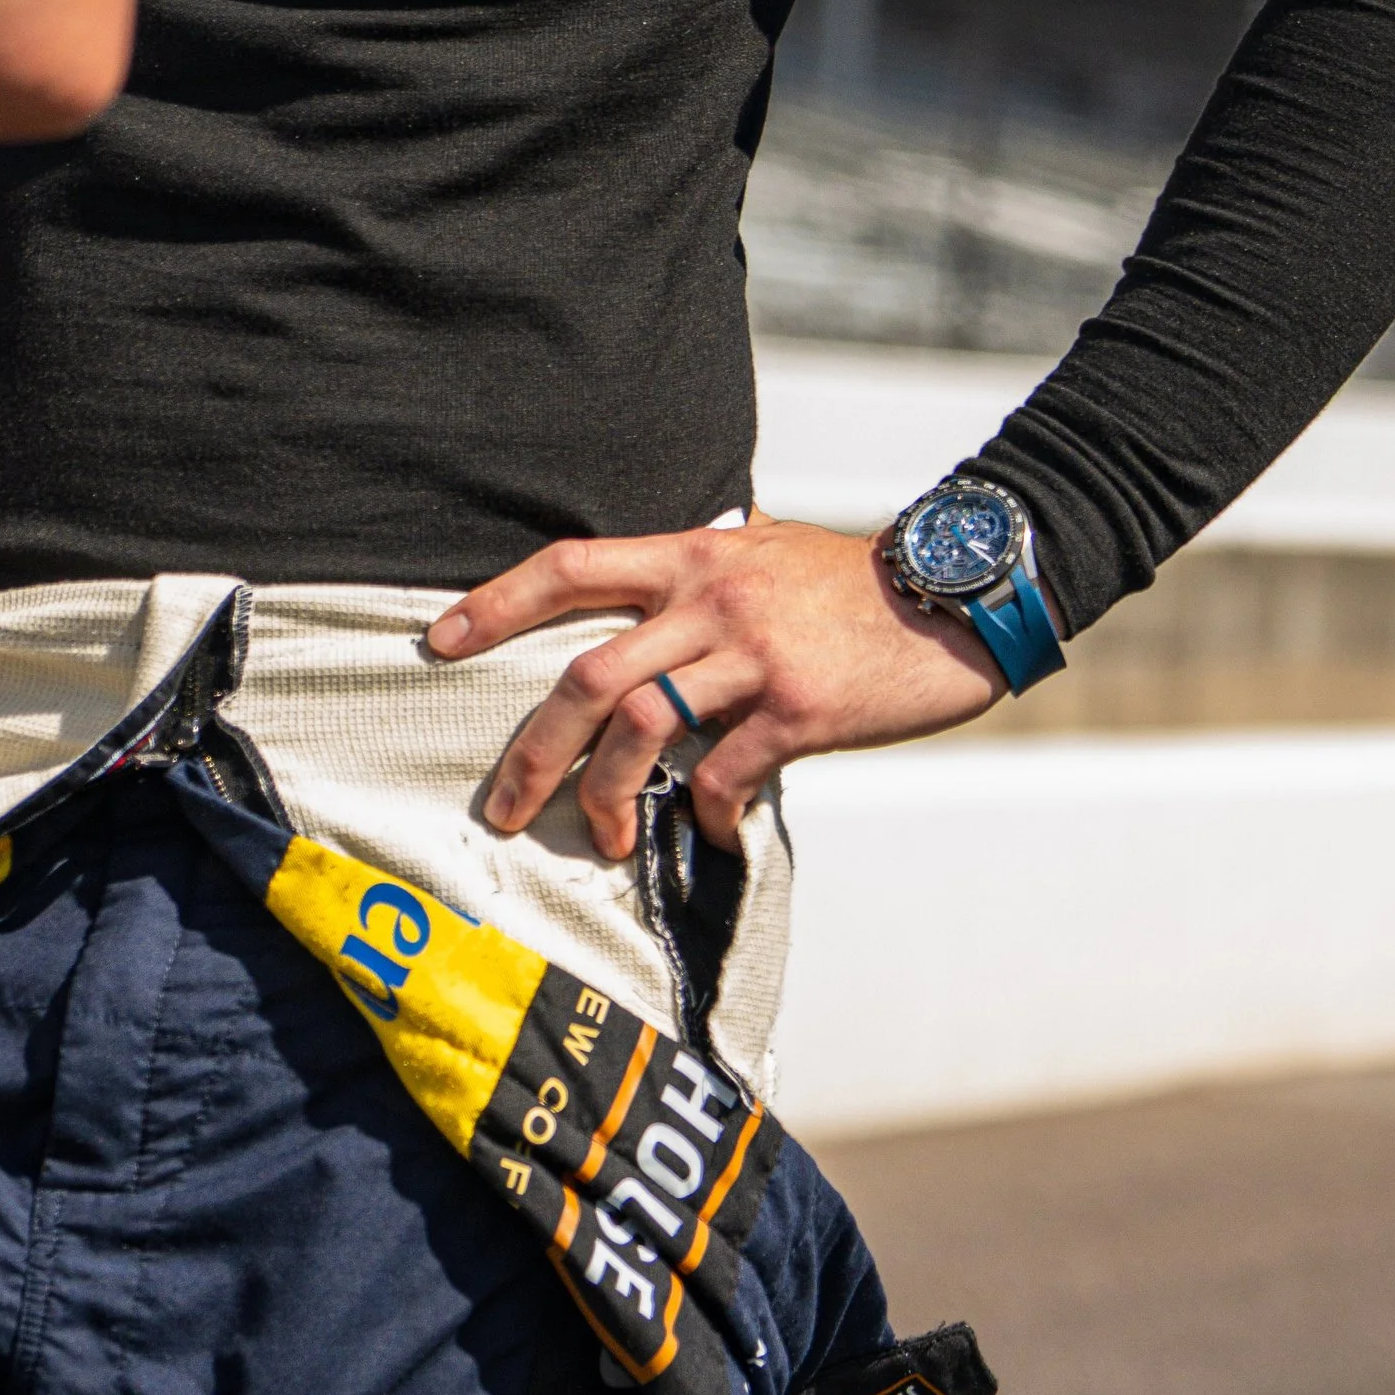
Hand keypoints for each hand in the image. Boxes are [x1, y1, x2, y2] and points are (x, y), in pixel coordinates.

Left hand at [424, 518, 1003, 861]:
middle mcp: (712, 599)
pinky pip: (728, 774)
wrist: (954, 594)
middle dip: (534, 751)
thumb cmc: (851, 584)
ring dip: (608, 797)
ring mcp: (756, 654)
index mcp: (691, 556)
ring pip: (643, 727)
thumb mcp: (762, 554)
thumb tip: (642, 622)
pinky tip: (711, 835)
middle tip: (503, 806)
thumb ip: (698, 581)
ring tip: (604, 840)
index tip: (440, 639)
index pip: (571, 568)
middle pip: (588, 675)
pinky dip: (708, 815)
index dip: (497, 603)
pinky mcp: (801, 708)